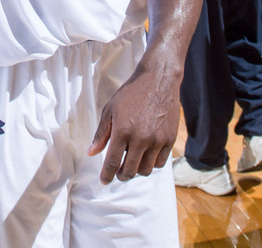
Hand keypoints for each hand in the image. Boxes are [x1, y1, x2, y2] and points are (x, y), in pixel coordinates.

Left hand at [87, 65, 178, 183]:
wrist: (158, 81)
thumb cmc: (131, 94)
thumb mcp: (110, 110)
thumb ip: (101, 134)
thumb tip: (91, 153)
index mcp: (122, 131)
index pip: (113, 162)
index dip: (107, 175)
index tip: (104, 180)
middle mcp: (140, 138)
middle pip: (130, 171)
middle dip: (122, 175)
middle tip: (118, 171)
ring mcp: (157, 140)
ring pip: (146, 170)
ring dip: (137, 170)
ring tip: (132, 161)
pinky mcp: (169, 140)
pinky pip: (160, 163)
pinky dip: (151, 164)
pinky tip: (145, 155)